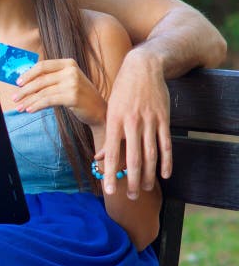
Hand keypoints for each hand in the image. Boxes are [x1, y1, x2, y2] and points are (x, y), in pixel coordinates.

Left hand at [12, 59, 105, 126]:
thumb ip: (50, 78)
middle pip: (41, 80)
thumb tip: (24, 82)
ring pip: (43, 92)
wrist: (100, 111)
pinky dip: (36, 105)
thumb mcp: (67, 82)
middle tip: (14, 97)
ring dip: (28, 100)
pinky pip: (48, 100)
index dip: (28, 74)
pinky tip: (29, 110)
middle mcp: (71, 71)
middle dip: (25, 90)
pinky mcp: (73, 96)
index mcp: (68, 63)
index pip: (43, 66)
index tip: (17, 82)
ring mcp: (73, 83)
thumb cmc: (79, 96)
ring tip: (19, 106)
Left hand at [97, 49, 170, 198]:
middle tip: (132, 197)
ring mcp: (150, 121)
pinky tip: (165, 175)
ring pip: (151, 155)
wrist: (143, 68)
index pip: (112, 153)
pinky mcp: (163, 119)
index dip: (110, 173)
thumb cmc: (122, 91)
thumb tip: (99, 157)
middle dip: (133, 180)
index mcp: (114, 121)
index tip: (109, 189)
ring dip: (150, 175)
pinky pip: (166, 144)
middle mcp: (132, 123)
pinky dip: (166, 161)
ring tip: (147, 189)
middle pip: (133, 159)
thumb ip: (107, 135)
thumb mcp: (109, 109)